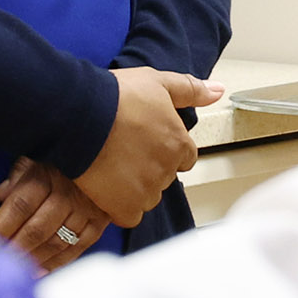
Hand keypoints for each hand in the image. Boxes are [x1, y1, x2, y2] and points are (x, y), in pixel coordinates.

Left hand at [0, 158, 114, 273]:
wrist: (106, 154)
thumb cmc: (60, 158)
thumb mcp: (36, 157)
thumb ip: (16, 175)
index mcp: (46, 174)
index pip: (19, 206)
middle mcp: (67, 193)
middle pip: (37, 229)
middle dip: (15, 249)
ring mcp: (86, 209)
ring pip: (57, 241)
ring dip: (34, 259)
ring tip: (15, 271)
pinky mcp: (100, 221)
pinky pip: (78, 247)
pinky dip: (58, 262)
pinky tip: (40, 271)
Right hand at [73, 68, 221, 227]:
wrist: (80, 114)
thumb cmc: (116, 96)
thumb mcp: (158, 82)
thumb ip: (190, 89)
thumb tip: (217, 91)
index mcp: (179, 143)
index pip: (184, 158)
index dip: (164, 149)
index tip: (145, 142)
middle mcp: (167, 170)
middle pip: (164, 178)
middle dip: (148, 167)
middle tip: (124, 151)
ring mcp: (146, 190)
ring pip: (148, 197)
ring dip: (134, 188)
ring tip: (112, 167)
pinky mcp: (124, 206)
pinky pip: (129, 215)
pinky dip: (119, 206)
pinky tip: (106, 187)